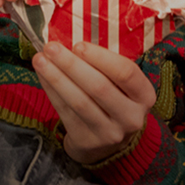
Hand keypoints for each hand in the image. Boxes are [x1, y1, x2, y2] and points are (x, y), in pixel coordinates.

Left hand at [33, 42, 155, 164]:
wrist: (107, 143)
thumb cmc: (113, 101)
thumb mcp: (121, 86)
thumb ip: (105, 66)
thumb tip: (71, 41)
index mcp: (144, 96)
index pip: (126, 72)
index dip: (101, 57)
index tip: (78, 45)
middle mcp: (131, 116)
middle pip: (99, 87)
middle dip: (71, 64)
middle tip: (51, 47)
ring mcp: (110, 132)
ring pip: (80, 102)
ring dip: (56, 78)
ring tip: (40, 60)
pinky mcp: (87, 140)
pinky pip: (65, 112)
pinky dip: (52, 91)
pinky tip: (43, 75)